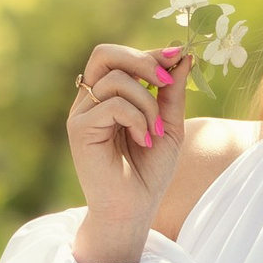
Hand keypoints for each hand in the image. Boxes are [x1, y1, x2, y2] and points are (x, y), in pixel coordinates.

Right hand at [66, 41, 189, 262]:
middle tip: (165, 81)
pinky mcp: (79, 130)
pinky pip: (112, 104)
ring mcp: (80, 114)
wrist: (133, 211)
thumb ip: (172, 92)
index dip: (149, 52)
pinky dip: (136, 118)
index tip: (178, 56)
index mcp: (107, 96)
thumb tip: (183, 55)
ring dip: (146, 102)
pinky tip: (143, 140)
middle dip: (141, 60)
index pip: (120, 57)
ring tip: (155, 131)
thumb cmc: (149, 172)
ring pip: (115, 80)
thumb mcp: (168, 125)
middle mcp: (89, 101)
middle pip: (105, 54)